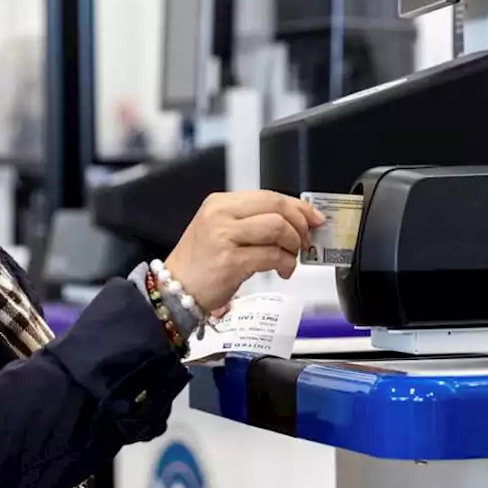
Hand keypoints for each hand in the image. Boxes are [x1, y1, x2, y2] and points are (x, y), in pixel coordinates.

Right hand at [165, 191, 324, 311]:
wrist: (174, 291)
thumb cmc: (201, 265)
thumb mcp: (221, 231)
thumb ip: (253, 222)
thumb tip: (294, 222)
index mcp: (220, 203)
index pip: (269, 196)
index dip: (297, 206)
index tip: (313, 218)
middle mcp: (221, 215)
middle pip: (276, 207)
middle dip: (300, 224)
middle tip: (305, 241)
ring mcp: (224, 237)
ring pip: (277, 228)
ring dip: (293, 245)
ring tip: (291, 259)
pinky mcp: (230, 261)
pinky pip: (272, 255)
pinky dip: (286, 264)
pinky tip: (283, 271)